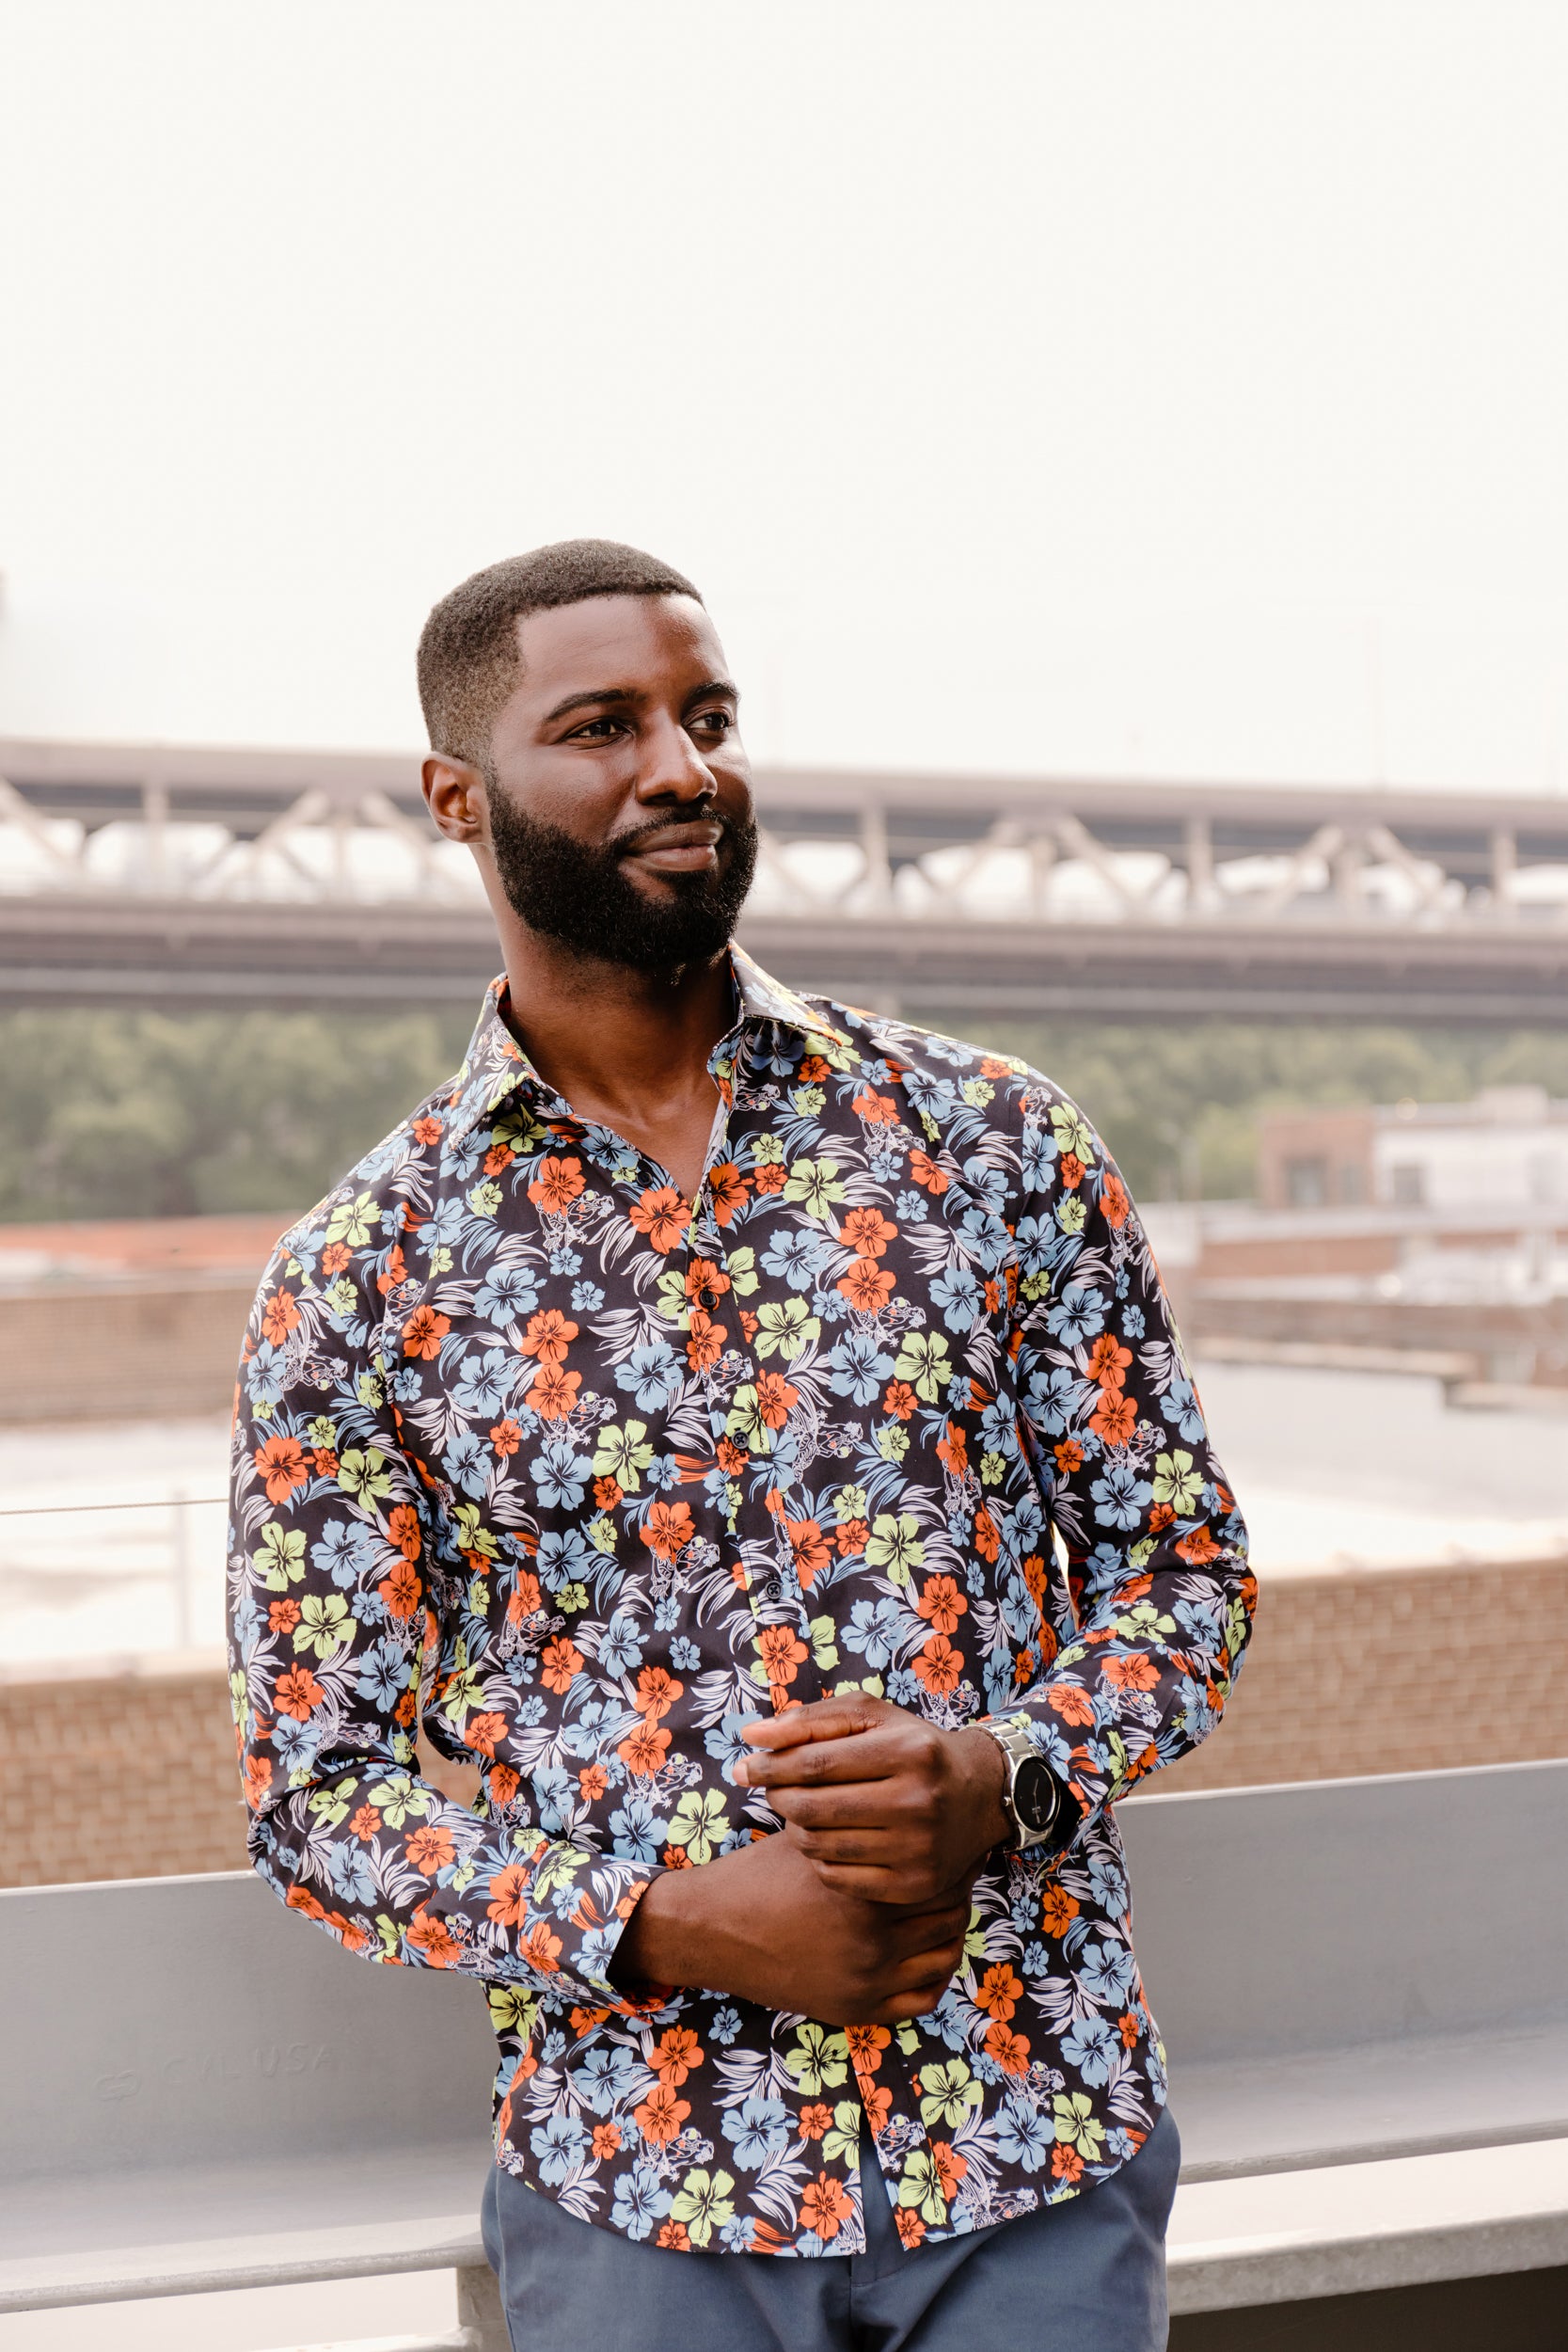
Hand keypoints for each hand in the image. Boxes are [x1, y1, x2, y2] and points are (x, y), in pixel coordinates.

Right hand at [607, 1828, 972, 2024]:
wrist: (712, 1931)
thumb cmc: (760, 1875)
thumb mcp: (809, 1839)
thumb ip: (856, 1825)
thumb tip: (900, 1794)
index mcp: (863, 1891)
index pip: (938, 1872)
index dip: (952, 1854)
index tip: (957, 1842)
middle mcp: (871, 1940)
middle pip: (949, 1912)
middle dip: (956, 1889)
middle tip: (956, 1872)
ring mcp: (867, 1981)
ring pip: (944, 1955)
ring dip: (949, 1929)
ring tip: (943, 1907)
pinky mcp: (857, 2009)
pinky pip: (923, 1998)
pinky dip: (933, 1974)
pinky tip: (926, 1949)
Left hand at [734, 1694, 1011, 1903]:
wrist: (978, 1795)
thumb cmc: (911, 1747)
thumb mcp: (871, 1717)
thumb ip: (810, 1720)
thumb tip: (751, 1735)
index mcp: (909, 1751)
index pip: (815, 1763)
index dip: (771, 1766)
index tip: (747, 1767)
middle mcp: (918, 1801)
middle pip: (813, 1808)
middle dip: (779, 1797)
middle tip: (773, 1790)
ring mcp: (919, 1849)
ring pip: (820, 1846)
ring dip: (795, 1827)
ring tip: (801, 1812)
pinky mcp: (915, 1886)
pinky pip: (837, 1878)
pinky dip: (818, 1859)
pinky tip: (825, 1839)